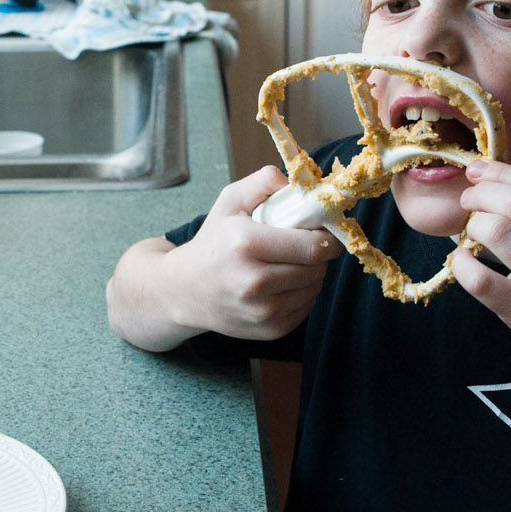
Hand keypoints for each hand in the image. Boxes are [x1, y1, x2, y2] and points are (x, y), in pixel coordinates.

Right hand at [162, 166, 339, 339]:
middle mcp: (254, 282)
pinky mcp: (271, 330)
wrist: (184, 291)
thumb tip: (299, 182)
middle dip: (318, 253)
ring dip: (311, 272)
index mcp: (245, 244)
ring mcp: (263, 311)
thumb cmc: (213, 241)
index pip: (313, 246)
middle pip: (317, 267)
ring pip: (315, 286)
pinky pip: (307, 305)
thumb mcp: (230, 201)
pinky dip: (302, 292)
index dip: (326, 236)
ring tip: (288, 262)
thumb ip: (264, 181)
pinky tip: (282, 283)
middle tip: (303, 244)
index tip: (321, 229)